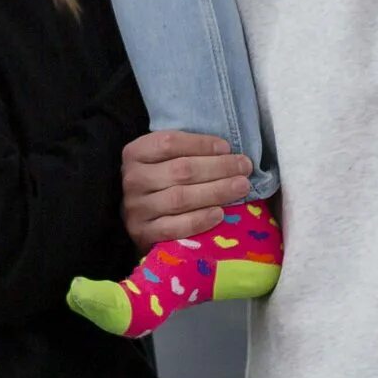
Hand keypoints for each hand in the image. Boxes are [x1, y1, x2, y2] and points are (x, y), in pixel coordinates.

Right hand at [122, 130, 253, 249]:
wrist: (138, 218)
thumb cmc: (160, 181)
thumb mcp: (163, 159)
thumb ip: (187, 152)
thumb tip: (227, 151)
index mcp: (135, 153)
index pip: (169, 143)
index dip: (201, 144)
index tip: (227, 147)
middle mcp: (132, 179)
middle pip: (180, 170)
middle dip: (218, 168)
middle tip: (244, 167)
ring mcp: (136, 208)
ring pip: (180, 198)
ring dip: (216, 191)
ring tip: (241, 187)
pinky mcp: (143, 233)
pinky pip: (175, 227)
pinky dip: (199, 220)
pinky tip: (220, 213)